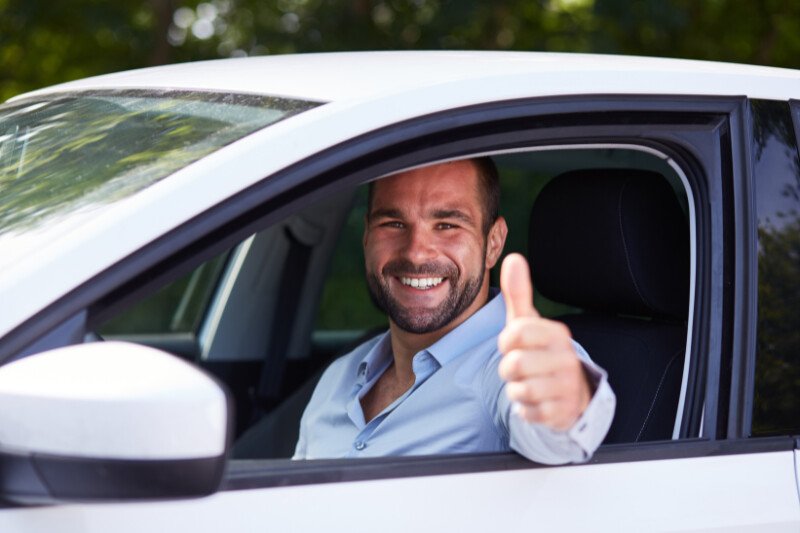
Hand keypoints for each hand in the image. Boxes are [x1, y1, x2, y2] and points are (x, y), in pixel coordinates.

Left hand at [497, 253, 590, 430]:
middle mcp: (566, 358)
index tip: (513, 346)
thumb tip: (514, 258)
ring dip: (516, 390)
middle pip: (513, 365)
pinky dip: (525, 409)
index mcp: (556, 334)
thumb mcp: (528, 323)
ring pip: (520, 390)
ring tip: (528, 383)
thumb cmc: (540, 351)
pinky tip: (535, 401)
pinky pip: (528, 412)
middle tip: (521, 368)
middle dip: (508, 370)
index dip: (506, 342)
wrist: (571, 392)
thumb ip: (518, 293)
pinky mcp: (562, 412)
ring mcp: (566, 386)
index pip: (515, 333)